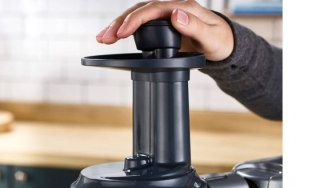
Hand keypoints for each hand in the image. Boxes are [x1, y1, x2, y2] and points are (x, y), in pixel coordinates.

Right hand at [96, 0, 233, 61]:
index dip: (135, 20)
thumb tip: (175, 14)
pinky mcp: (161, 25)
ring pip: (136, 16)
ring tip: (102, 38)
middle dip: (119, 23)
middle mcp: (172, 8)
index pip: (152, 9)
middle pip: (140, 10)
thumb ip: (194, 26)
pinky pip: (140, 23)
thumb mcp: (211, 37)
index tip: (122, 33)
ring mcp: (165, 16)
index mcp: (182, 7)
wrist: (222, 44)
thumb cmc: (218, 42)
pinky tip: (113, 36)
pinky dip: (125, 29)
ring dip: (117, 26)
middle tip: (104, 38)